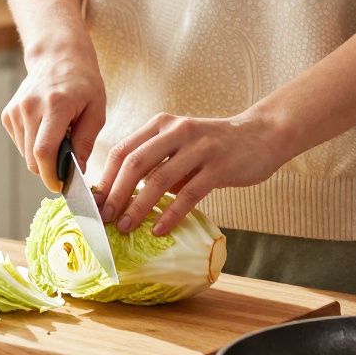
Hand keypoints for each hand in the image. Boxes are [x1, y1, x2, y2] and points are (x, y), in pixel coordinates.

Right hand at [3, 39, 105, 192]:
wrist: (57, 56)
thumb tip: (76, 172)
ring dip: (42, 157)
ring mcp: (15, 110)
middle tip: (67, 166)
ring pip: (25, 153)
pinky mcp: (8, 114)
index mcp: (55, 105)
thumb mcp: (96, 110)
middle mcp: (30, 107)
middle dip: (49, 170)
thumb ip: (85, 142)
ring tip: (59, 138)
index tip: (61, 185)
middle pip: (32, 157)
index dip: (50, 175)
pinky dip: (33, 145)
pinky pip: (20, 143)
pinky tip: (46, 130)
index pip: (43, 151)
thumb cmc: (83, 83)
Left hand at [94, 110, 294, 235]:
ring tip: (126, 227)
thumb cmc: (213, 145)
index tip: (94, 202)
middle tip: (104, 218)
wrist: (261, 136)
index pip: (123, 150)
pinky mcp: (219, 166)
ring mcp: (199, 148)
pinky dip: (171, 214)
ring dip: (138, 207)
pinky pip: (189, 194)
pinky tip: (159, 230)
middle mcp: (177, 131)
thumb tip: (120, 195)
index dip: (105, 177)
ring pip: (159, 180)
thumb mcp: (179, 144)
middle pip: (135, 163)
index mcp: (161, 124)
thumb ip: (155, 162)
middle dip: (115, 194)